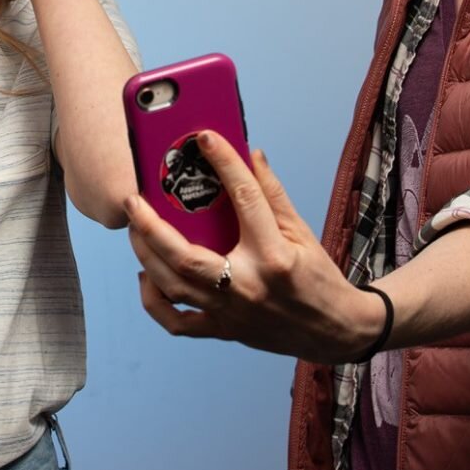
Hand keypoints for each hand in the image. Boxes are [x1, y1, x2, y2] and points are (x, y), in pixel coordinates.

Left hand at [124, 132, 382, 363]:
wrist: (335, 330)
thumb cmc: (318, 278)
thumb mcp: (302, 232)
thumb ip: (273, 193)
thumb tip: (251, 153)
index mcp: (274, 256)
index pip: (245, 200)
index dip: (224, 163)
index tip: (205, 138)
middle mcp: (247, 286)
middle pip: (185, 257)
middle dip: (151, 227)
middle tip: (133, 200)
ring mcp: (231, 313)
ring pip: (173, 288)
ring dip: (146, 257)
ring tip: (135, 231)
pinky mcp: (223, 330)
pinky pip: (177, 323)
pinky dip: (154, 302)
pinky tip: (147, 276)